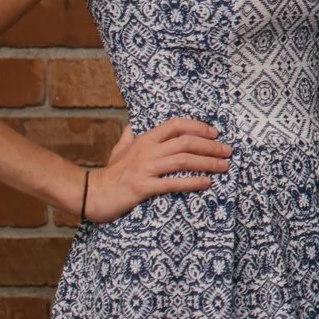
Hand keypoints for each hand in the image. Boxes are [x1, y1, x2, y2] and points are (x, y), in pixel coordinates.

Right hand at [85, 116, 230, 221]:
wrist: (91, 193)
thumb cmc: (110, 173)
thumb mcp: (118, 150)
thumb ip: (128, 138)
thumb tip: (131, 126)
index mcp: (144, 140)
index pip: (175, 125)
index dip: (198, 127)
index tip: (214, 133)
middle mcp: (147, 151)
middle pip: (186, 143)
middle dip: (210, 146)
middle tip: (228, 151)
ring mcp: (145, 169)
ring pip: (183, 161)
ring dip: (207, 163)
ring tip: (224, 166)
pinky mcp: (144, 188)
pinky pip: (173, 183)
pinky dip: (192, 182)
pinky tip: (207, 183)